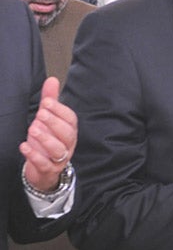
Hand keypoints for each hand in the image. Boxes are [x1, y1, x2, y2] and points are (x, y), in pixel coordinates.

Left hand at [20, 77, 76, 192]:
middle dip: (54, 123)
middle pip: (67, 134)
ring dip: (46, 139)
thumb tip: (52, 79)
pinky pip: (45, 164)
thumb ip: (50, 100)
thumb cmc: (47, 141)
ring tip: (32, 129)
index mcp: (69, 131)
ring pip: (58, 150)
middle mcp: (68, 144)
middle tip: (40, 114)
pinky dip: (34, 156)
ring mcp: (59, 158)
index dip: (60, 111)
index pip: (71, 119)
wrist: (45, 170)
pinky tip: (24, 146)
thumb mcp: (48, 120)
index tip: (47, 102)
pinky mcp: (49, 170)